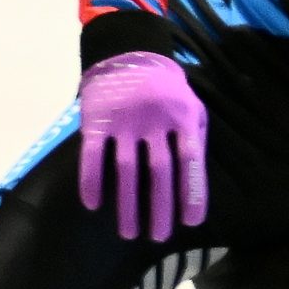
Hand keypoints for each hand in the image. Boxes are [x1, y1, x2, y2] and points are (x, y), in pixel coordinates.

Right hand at [77, 51, 208, 240]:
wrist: (128, 52)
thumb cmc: (166, 88)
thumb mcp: (192, 105)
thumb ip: (196, 138)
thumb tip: (197, 183)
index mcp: (182, 117)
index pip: (190, 160)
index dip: (191, 192)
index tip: (190, 222)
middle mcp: (154, 121)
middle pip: (159, 171)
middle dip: (160, 208)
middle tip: (158, 236)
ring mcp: (124, 121)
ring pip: (126, 170)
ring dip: (127, 205)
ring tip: (129, 233)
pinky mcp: (97, 120)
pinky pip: (92, 155)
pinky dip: (91, 181)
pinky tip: (93, 205)